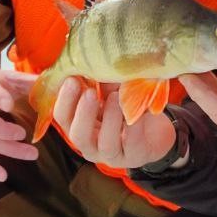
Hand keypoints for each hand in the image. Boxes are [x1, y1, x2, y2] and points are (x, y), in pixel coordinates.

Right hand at [51, 78, 177, 169]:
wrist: (154, 133)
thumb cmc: (125, 111)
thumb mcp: (110, 94)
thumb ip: (101, 82)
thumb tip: (93, 59)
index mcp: (79, 128)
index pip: (63, 117)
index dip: (64, 100)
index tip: (72, 78)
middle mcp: (91, 145)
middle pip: (77, 135)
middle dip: (82, 113)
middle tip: (89, 92)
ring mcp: (112, 155)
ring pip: (104, 143)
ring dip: (110, 118)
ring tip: (116, 97)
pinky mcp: (134, 157)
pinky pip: (132, 143)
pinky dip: (134, 125)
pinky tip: (136, 111)